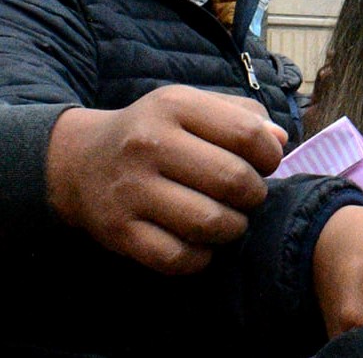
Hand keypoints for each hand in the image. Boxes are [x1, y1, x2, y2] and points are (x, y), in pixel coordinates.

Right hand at [45, 84, 287, 273]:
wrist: (80, 161)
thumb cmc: (156, 131)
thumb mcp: (193, 106)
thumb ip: (243, 115)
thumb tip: (281, 141)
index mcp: (174, 106)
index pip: (247, 134)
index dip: (270, 155)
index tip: (266, 164)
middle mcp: (148, 144)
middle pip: (232, 180)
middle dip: (255, 195)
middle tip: (248, 196)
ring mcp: (130, 190)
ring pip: (209, 222)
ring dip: (233, 227)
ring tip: (230, 219)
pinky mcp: (117, 231)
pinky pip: (177, 257)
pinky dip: (200, 258)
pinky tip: (201, 244)